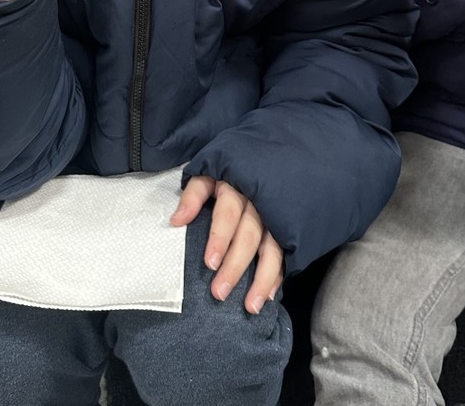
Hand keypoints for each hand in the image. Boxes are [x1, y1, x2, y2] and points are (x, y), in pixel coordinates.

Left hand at [171, 176, 283, 313]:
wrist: (269, 158)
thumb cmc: (230, 171)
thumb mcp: (208, 172)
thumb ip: (193, 194)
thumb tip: (177, 221)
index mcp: (237, 185)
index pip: (228, 212)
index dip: (219, 236)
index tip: (209, 262)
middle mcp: (259, 201)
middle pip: (248, 235)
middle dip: (235, 265)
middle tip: (219, 292)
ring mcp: (276, 215)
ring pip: (272, 247)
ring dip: (262, 277)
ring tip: (251, 306)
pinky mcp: (287, 227)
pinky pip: (284, 252)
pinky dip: (278, 274)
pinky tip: (271, 295)